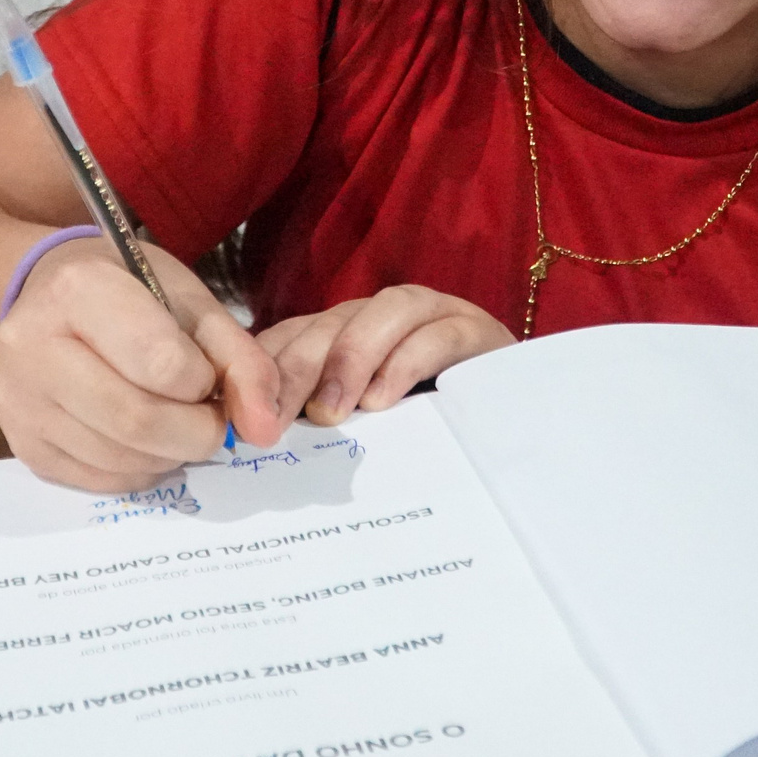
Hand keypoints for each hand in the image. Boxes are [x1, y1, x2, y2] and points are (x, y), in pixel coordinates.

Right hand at [0, 237, 286, 491]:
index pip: (161, 364)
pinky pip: (99, 481)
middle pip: (137, 421)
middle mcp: (33, 345)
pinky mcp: (20, 443)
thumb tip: (265, 430)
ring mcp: (19, 400)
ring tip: (175, 422)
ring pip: (120, 459)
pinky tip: (143, 439)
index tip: (206, 375)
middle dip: (196, 432)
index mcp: (79, 289)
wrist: (47, 295)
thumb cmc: (126, 289)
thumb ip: (238, 359)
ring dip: (170, 454)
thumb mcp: (189, 300)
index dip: (203, 382)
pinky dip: (140, 470)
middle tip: (210, 419)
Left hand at [255, 285, 512, 426]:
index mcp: (344, 333)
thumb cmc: (428, 431)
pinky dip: (405, 362)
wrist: (520, 411)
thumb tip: (254, 444)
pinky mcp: (477, 329)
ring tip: (331, 412)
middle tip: (273, 419)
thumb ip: (318, 422)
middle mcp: (381, 315)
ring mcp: (433, 313)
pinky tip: (384, 401)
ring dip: (350, 358)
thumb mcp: (363, 428)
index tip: (238, 418)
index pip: (292, 335)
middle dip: (294, 367)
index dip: (261, 371)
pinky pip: (438, 334)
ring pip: (384, 312)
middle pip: (329, 323)